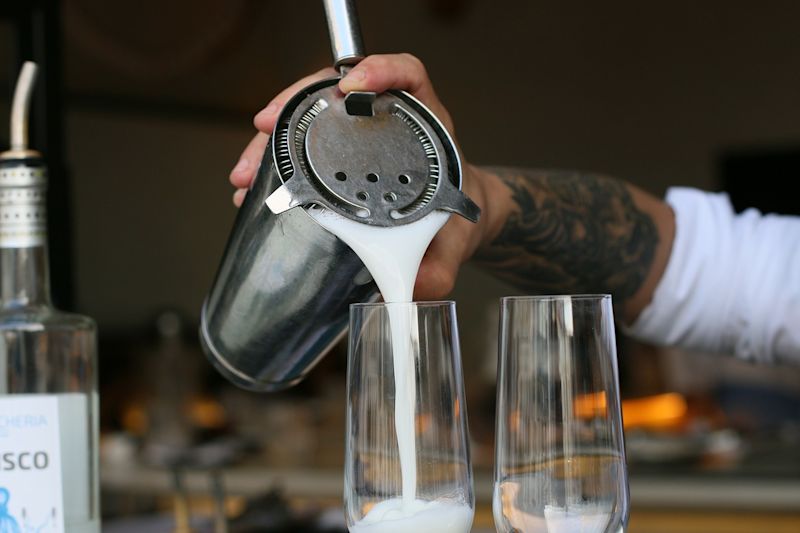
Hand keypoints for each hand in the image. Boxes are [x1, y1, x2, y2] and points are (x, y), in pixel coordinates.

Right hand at [229, 54, 497, 298]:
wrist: (451, 230)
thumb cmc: (454, 224)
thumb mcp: (452, 244)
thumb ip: (439, 267)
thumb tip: (412, 288)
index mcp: (425, 128)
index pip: (406, 74)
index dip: (382, 68)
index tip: (353, 84)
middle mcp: (389, 122)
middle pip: (337, 91)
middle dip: (293, 105)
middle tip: (262, 130)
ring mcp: (360, 138)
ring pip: (309, 118)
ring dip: (271, 140)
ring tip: (246, 173)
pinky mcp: (340, 159)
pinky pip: (303, 147)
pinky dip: (275, 162)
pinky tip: (255, 186)